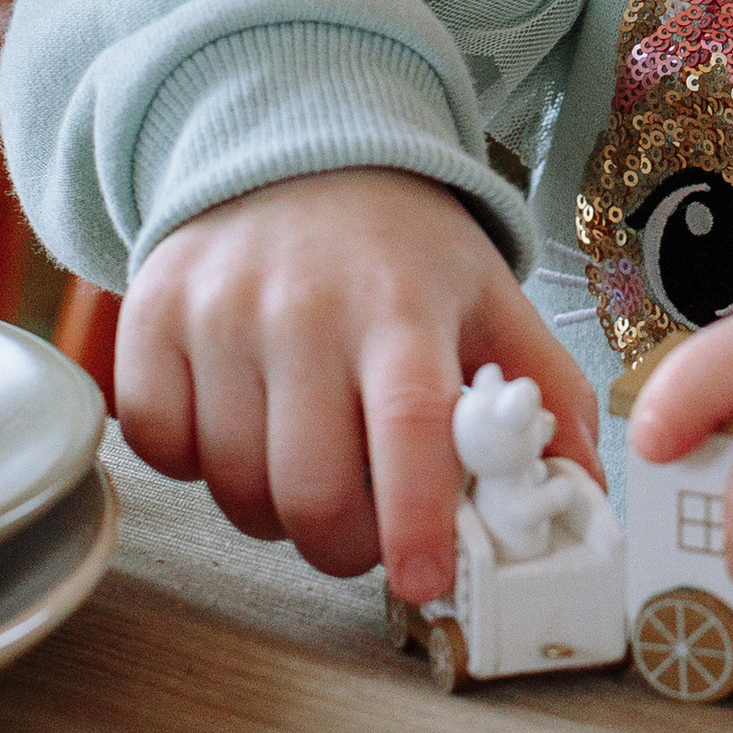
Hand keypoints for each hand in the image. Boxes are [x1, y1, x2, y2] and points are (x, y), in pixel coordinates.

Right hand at [115, 169, 597, 602]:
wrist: (298, 151)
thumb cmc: (402, 251)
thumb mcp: (492, 301)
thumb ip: (546, 396)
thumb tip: (581, 498)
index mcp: (403, 307)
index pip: (410, 427)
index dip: (414, 519)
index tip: (425, 582)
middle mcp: (304, 308)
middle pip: (309, 486)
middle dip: (344, 545)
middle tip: (365, 533)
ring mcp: (218, 311)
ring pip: (233, 484)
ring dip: (273, 513)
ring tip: (308, 469)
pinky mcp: (151, 318)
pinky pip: (160, 446)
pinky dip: (195, 466)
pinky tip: (239, 427)